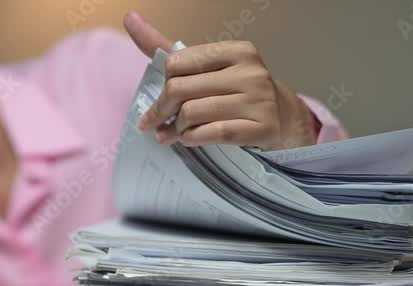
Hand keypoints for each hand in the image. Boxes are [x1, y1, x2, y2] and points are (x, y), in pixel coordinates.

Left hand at [124, 11, 317, 149]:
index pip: (177, 64)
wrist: (281, 119)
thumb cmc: (234, 92)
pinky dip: (192, 139)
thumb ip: (166, 48)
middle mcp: (249, 72)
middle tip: (155, 124)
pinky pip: (212, 133)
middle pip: (180, 90)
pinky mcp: (260, 128)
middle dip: (162, 110)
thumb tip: (130, 18)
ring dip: (176, 128)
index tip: (163, 99)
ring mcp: (257, 100)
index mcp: (235, 51)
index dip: (164, 85)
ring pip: (192, 113)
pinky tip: (188, 140)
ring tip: (174, 133)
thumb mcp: (206, 67)